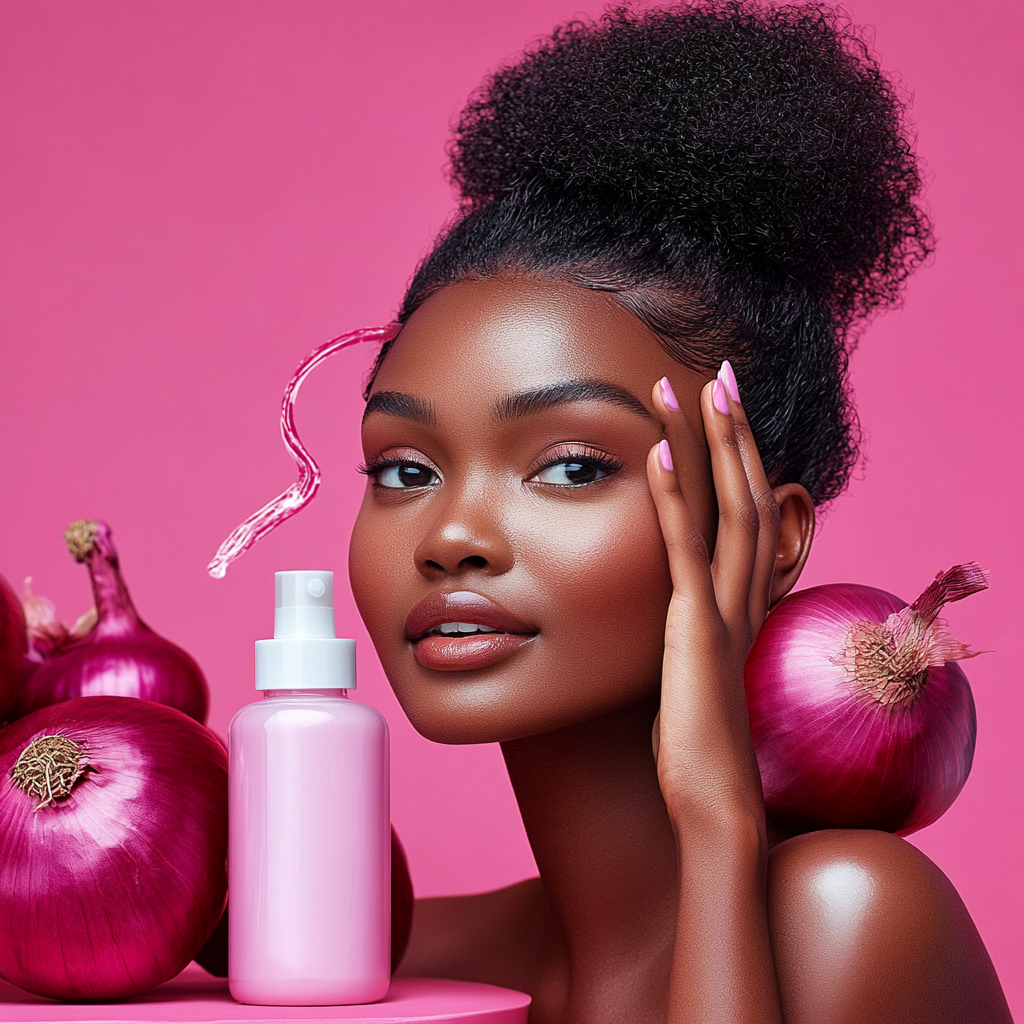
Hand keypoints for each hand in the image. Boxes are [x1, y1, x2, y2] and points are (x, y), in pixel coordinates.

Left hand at [647, 363, 779, 824]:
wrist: (716, 797)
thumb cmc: (698, 740)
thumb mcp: (694, 667)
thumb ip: (688, 628)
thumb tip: (665, 607)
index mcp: (744, 603)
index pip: (752, 516)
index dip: (744, 461)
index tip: (728, 416)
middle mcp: (745, 596)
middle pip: (751, 494)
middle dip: (737, 432)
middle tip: (724, 374)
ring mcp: (724, 609)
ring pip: (730, 508)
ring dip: (713, 442)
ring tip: (697, 386)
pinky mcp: (696, 627)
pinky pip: (683, 549)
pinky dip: (672, 495)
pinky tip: (657, 449)